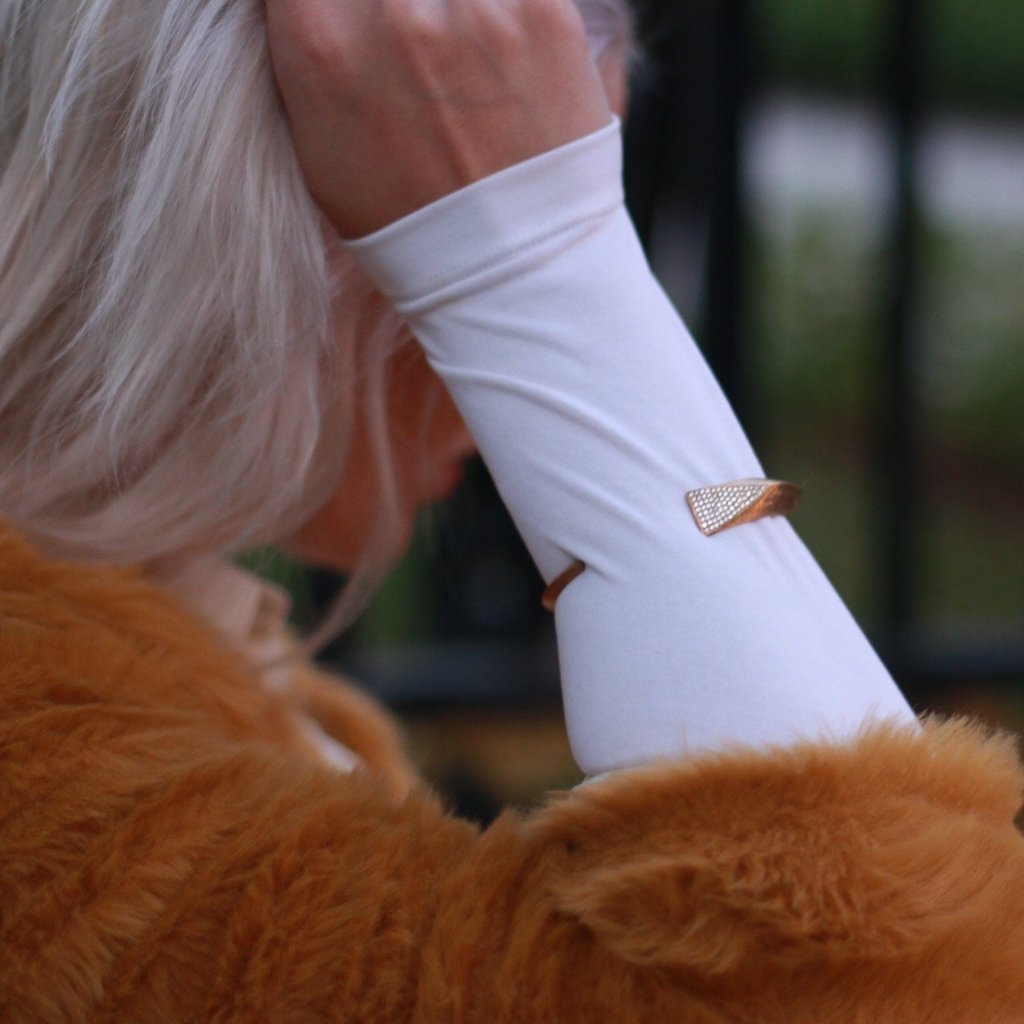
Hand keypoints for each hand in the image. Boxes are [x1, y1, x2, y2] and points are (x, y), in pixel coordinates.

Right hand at [264, 0, 611, 237]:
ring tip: (462, 50)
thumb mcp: (319, 146)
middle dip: (394, 6)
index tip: (356, 12)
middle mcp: (396, 8)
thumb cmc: (410, 225)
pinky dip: (503, 9)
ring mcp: (478, 5)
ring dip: (453, 9)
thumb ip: (310, 48)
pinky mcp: (545, 11)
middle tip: (412, 39)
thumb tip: (315, 7)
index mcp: (322, 41)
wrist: (511, 272)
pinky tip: (500, 47)